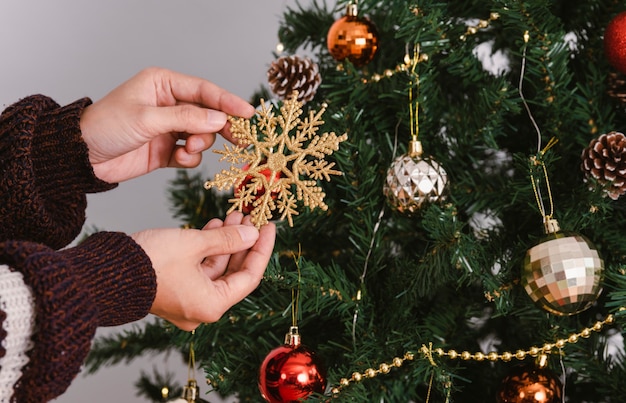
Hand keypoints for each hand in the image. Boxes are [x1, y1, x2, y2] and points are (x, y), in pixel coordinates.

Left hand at [80, 67, 254, 182]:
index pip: (204, 90)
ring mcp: (169, 127)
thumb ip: (185, 118)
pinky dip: (189, 159)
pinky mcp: (166, 149)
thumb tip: (219, 118)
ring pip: (202, 134)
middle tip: (240, 139)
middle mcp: (169, 103)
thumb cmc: (107, 127)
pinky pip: (190, 154)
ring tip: (188, 150)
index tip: (248, 114)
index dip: (228, 101)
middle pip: (208, 113)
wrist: (82, 157)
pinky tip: (178, 159)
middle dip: (222, 126)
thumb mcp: (147, 119)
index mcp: (163, 84)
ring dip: (201, 144)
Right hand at [132, 212, 274, 330]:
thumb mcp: (194, 244)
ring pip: (216, 268)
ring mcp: (187, 300)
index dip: (261, 249)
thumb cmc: (148, 262)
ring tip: (231, 215)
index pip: (250, 277)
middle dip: (242, 242)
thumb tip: (252, 235)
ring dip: (224, 242)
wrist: (103, 272)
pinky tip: (213, 225)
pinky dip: (207, 249)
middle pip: (233, 273)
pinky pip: (199, 269)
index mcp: (212, 305)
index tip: (268, 227)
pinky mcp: (173, 290)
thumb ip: (227, 239)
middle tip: (248, 217)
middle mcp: (201, 308)